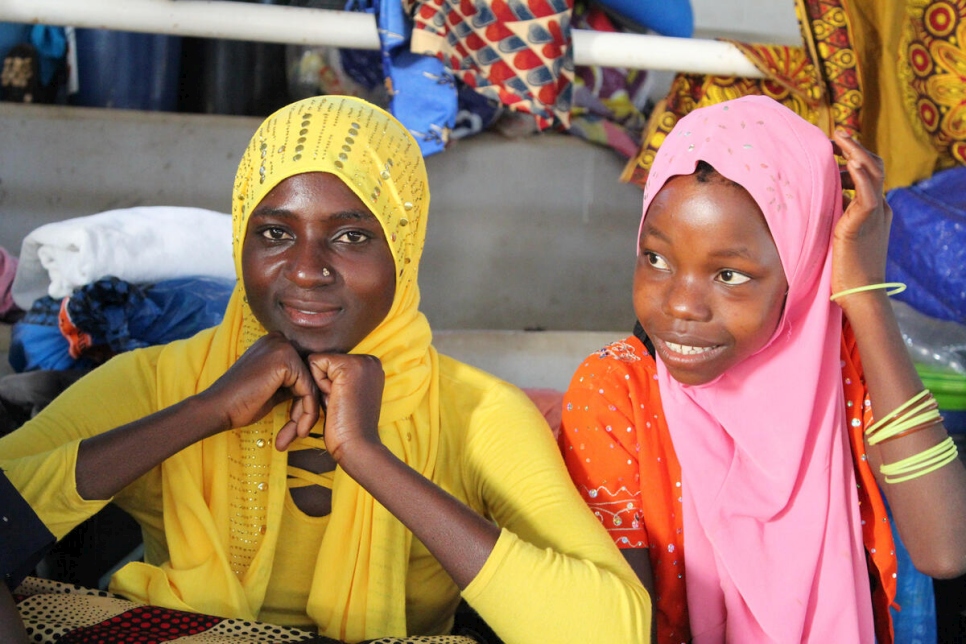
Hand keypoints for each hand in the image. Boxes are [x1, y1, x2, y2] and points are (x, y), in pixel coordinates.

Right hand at [200, 332, 320, 440]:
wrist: (218, 409)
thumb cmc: (240, 403)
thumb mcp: (272, 388)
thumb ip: (290, 383)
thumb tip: (312, 389)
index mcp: (274, 344)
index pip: (302, 372)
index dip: (303, 399)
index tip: (299, 423)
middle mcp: (279, 340)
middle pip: (308, 377)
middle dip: (305, 407)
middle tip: (297, 431)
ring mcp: (282, 348)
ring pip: (311, 385)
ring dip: (306, 413)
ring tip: (296, 433)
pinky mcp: (285, 361)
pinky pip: (308, 390)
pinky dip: (307, 412)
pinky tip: (298, 429)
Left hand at [290, 353, 384, 459]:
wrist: (357, 446)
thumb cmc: (347, 428)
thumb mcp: (345, 395)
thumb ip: (337, 378)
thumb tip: (314, 364)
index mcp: (371, 367)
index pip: (332, 364)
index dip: (327, 385)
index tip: (342, 403)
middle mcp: (370, 360)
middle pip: (324, 361)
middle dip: (323, 385)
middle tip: (339, 404)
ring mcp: (362, 361)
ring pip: (318, 362)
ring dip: (320, 386)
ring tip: (337, 403)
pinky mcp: (349, 366)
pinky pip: (314, 363)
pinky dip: (318, 385)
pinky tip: (333, 399)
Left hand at [829, 131, 892, 308]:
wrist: (858, 293)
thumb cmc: (841, 270)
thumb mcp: (833, 236)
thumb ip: (828, 218)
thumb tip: (807, 206)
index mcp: (871, 211)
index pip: (866, 175)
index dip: (852, 158)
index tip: (832, 150)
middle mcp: (877, 208)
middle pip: (873, 167)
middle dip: (854, 148)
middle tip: (835, 136)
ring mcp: (875, 214)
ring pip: (874, 172)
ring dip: (856, 151)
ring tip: (839, 138)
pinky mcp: (865, 223)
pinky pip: (868, 192)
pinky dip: (862, 174)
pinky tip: (849, 160)